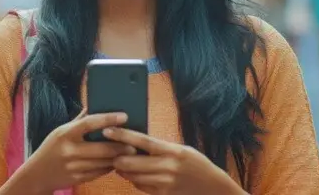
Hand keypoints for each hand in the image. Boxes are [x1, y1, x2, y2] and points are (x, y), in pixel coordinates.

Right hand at [10, 111, 135, 193]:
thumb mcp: (61, 131)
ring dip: (118, 157)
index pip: (89, 123)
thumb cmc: (51, 148)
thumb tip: (96, 104)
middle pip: (102, 147)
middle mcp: (69, 150)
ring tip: (130, 152)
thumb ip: (79, 120)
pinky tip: (117, 161)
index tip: (124, 116)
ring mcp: (73, 166)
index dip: (108, 119)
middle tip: (134, 142)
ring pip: (104, 162)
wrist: (36, 174)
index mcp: (65, 133)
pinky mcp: (78, 179)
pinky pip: (100, 172)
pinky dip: (110, 167)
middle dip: (121, 146)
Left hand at [104, 128, 245, 194]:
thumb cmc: (195, 163)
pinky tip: (134, 174)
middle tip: (111, 151)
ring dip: (123, 169)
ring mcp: (164, 183)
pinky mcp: (162, 194)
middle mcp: (167, 167)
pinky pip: (139, 186)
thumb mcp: (180, 149)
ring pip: (132, 176)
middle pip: (130, 162)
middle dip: (116, 157)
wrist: (211, 187)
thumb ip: (159, 146)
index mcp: (172, 151)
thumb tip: (134, 141)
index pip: (142, 141)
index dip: (122, 135)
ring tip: (119, 162)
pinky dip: (133, 179)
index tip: (107, 130)